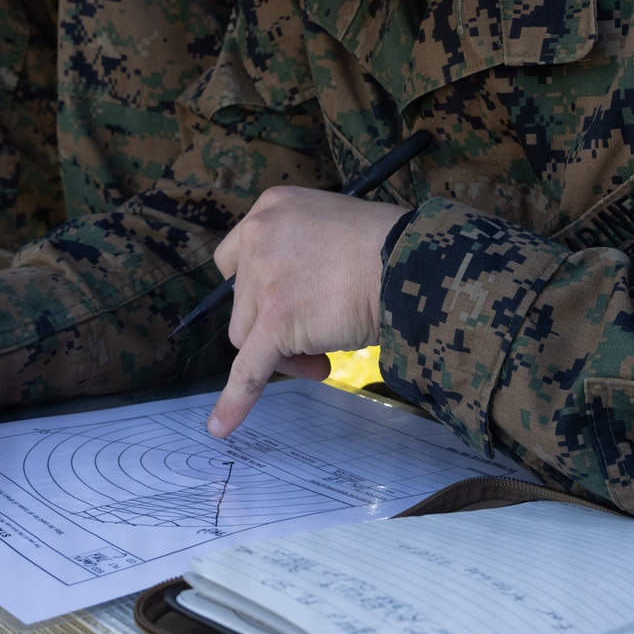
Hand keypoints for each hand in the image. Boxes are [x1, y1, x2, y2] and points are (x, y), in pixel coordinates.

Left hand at [207, 187, 405, 437]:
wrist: (412, 259)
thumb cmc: (387, 245)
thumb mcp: (329, 226)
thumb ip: (300, 251)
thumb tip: (292, 301)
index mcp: (270, 207)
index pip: (238, 259)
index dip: (258, 289)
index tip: (284, 302)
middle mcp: (259, 235)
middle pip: (243, 301)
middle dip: (274, 324)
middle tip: (317, 336)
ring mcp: (265, 278)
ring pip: (247, 336)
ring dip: (283, 351)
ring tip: (324, 357)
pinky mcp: (276, 320)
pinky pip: (249, 370)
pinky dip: (236, 399)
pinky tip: (221, 425)